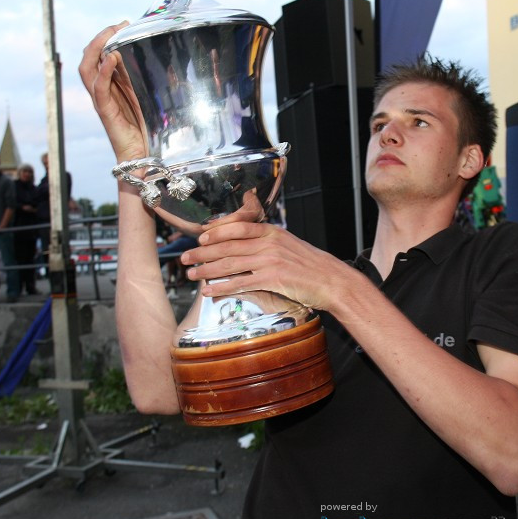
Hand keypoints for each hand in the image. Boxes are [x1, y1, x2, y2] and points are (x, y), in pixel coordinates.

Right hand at [78, 22, 147, 164]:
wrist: (146, 159)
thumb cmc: (151, 130)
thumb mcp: (152, 98)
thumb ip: (151, 81)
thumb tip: (163, 59)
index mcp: (114, 87)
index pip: (101, 55)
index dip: (108, 37)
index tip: (124, 24)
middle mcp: (104, 92)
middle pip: (89, 58)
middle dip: (101, 37)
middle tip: (117, 25)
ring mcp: (103, 101)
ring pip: (87, 69)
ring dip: (97, 48)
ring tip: (110, 34)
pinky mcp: (106, 113)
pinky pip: (99, 88)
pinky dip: (103, 71)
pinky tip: (111, 58)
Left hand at [182, 222, 349, 311]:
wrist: (332, 281)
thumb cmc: (312, 266)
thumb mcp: (290, 245)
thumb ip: (268, 242)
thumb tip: (246, 246)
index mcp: (272, 232)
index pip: (237, 227)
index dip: (215, 232)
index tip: (200, 237)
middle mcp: (268, 243)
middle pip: (227, 246)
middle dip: (202, 252)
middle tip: (185, 258)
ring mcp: (269, 261)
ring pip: (229, 264)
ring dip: (206, 270)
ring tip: (192, 275)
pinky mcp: (272, 279)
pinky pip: (240, 283)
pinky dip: (222, 288)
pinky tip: (210, 291)